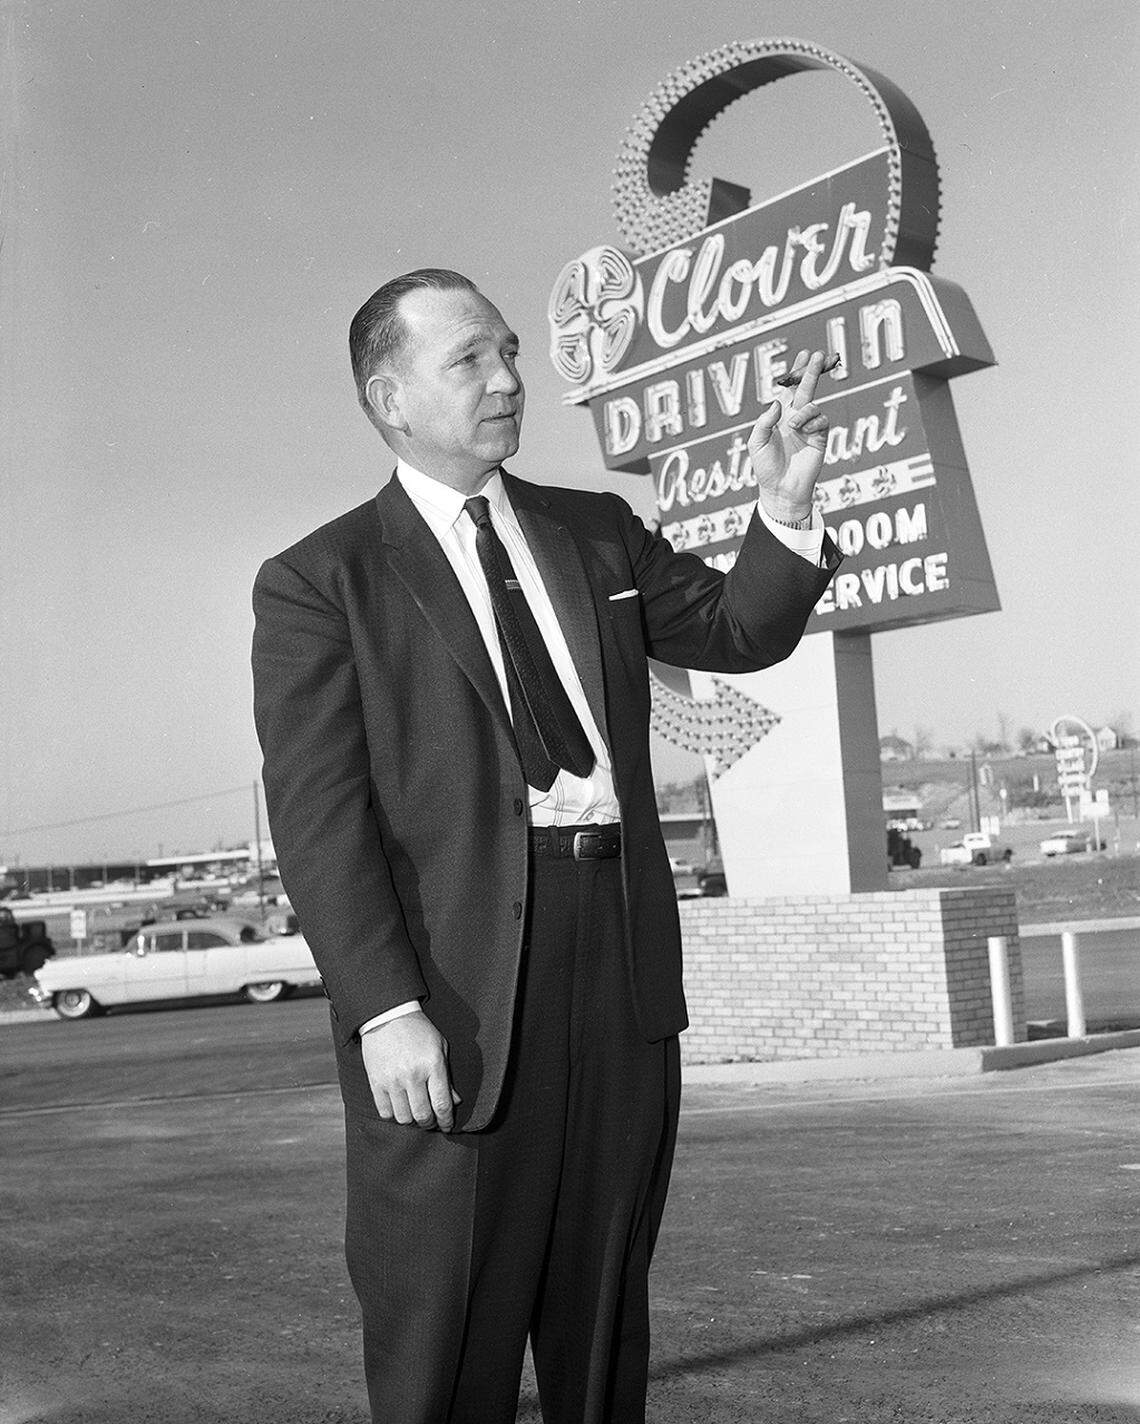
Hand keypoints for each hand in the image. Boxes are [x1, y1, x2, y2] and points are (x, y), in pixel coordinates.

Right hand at [360, 1010, 461, 1131]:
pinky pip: (385, 1112)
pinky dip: (393, 1114)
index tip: (447, 1126)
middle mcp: (412, 1075)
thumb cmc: (418, 1030)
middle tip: (431, 1120)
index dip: (446, 1121)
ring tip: (414, 1112)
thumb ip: (447, 1077)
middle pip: (422, 1116)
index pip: (442, 1104)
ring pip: (403, 1118)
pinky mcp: (375, 1082)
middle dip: (429, 1123)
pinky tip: (399, 1106)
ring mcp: (392, 1080)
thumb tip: (455, 1101)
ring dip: (411, 1120)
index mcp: (432, 1065)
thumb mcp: (440, 1047)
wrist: (388, 1015)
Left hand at [747, 348, 830, 523]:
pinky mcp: (820, 438)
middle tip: (820, 354)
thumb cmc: (766, 468)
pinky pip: (821, 421)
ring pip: (812, 406)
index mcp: (780, 416)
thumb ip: (764, 421)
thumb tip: (778, 402)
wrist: (780, 489)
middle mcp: (796, 418)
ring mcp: (809, 428)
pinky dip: (812, 423)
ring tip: (793, 427)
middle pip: (807, 389)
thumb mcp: (756, 442)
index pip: (790, 389)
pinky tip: (803, 432)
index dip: (797, 373)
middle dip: (813, 371)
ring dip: (803, 412)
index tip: (804, 355)